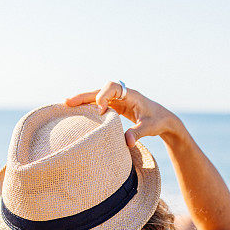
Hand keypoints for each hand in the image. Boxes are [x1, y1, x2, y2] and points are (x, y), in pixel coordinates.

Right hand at [65, 82, 181, 146]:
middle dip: (85, 96)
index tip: (101, 111)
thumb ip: (138, 133)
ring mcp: (118, 100)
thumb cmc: (158, 121)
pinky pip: (99, 105)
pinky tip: (76, 113)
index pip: (113, 87)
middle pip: (100, 90)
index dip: (104, 96)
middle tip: (69, 102)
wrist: (163, 120)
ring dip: (83, 101)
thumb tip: (127, 143)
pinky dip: (88, 107)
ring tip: (65, 106)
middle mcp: (122, 94)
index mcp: (131, 94)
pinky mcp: (115, 107)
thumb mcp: (149, 127)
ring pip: (97, 97)